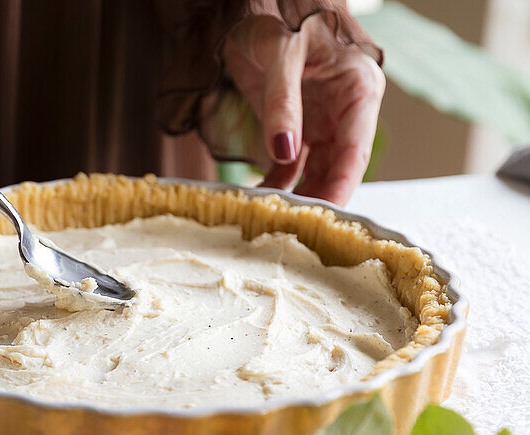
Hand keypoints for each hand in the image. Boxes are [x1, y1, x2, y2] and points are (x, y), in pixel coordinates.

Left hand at [222, 13, 384, 204]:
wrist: (259, 5)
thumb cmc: (282, 16)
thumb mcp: (282, 55)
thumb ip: (282, 104)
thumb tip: (283, 150)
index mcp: (359, 89)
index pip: (356, 150)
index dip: (343, 185)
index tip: (328, 216)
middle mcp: (345, 110)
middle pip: (338, 167)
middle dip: (318, 199)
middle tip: (295, 230)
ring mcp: (321, 120)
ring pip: (315, 171)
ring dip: (296, 195)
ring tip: (274, 221)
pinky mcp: (297, 126)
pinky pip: (290, 164)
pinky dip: (275, 182)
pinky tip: (257, 199)